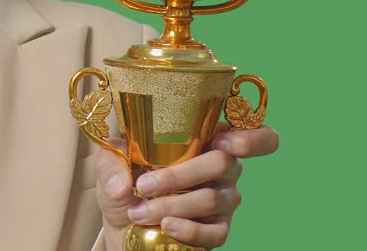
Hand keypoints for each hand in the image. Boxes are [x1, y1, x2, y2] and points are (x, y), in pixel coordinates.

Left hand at [95, 123, 279, 248]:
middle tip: (144, 185)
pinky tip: (167, 226)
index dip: (251, 138)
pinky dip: (189, 229)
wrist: (123, 220)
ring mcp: (224, 200)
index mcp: (207, 139)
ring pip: (212, 198)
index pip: (254, 135)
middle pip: (223, 164)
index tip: (222, 142)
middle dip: (179, 175)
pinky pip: (215, 232)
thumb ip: (112, 160)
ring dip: (172, 205)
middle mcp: (224, 168)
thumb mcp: (113, 161)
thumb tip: (124, 184)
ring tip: (139, 211)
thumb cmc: (128, 179)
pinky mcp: (218, 230)